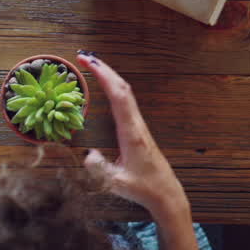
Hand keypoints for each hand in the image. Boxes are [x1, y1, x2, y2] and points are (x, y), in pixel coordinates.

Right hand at [78, 52, 187, 218]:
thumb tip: (88, 155)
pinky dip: (114, 87)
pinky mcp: (137, 128)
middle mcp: (136, 124)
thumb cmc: (144, 188)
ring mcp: (138, 124)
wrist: (166, 193)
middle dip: (104, 68)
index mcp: (131, 133)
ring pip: (125, 92)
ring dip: (109, 76)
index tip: (89, 62)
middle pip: (122, 88)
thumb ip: (101, 170)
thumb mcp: (117, 183)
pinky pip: (125, 101)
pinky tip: (106, 85)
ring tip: (92, 64)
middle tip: (84, 56)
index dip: (104, 76)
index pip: (118, 97)